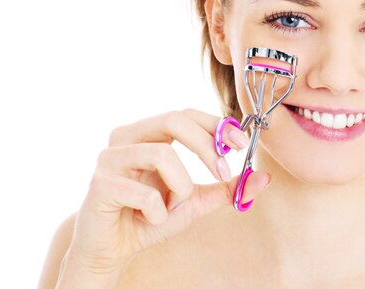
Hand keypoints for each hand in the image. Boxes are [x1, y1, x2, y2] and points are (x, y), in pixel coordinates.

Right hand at [65, 108, 270, 276]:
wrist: (112, 251)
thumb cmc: (149, 218)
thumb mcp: (195, 202)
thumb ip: (226, 188)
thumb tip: (264, 177)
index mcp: (148, 134)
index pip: (185, 113)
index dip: (216, 123)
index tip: (242, 143)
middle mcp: (126, 137)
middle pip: (174, 119)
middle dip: (206, 146)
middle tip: (222, 172)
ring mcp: (109, 157)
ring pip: (162, 154)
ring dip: (180, 187)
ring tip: (172, 206)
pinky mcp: (100, 183)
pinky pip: (144, 192)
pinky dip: (159, 211)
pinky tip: (150, 219)